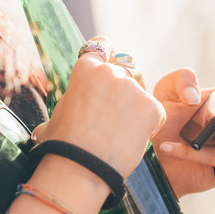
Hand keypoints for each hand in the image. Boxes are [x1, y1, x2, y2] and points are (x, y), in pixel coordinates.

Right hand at [32, 37, 165, 178]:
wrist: (80, 167)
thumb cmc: (63, 144)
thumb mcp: (60, 112)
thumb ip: (74, 98)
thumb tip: (68, 107)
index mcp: (86, 69)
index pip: (102, 46)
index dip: (108, 52)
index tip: (111, 59)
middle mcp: (110, 72)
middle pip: (126, 71)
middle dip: (123, 90)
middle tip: (116, 115)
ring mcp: (132, 89)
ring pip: (140, 93)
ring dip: (135, 109)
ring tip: (120, 134)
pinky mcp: (151, 106)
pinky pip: (155, 112)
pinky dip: (148, 125)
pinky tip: (131, 140)